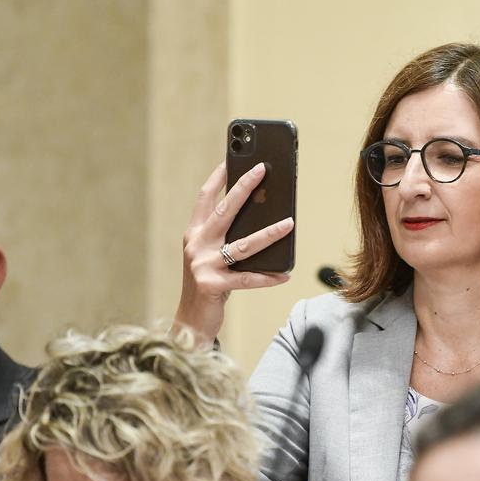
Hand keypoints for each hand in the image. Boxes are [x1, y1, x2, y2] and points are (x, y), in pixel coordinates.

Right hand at [174, 161, 294, 341]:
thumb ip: (226, 239)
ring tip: (289, 224)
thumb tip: (261, 219)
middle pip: (223, 211)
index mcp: (194, 234)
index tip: (232, 158)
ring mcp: (202, 265)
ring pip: (242, 245)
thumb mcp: (211, 257)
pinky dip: (268, 277)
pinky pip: (247, 279)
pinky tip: (284, 275)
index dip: (218, 177)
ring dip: (268, 234)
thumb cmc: (207, 285)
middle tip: (262, 169)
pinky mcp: (211, 286)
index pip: (205, 198)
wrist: (190, 322)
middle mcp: (195, 245)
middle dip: (244, 187)